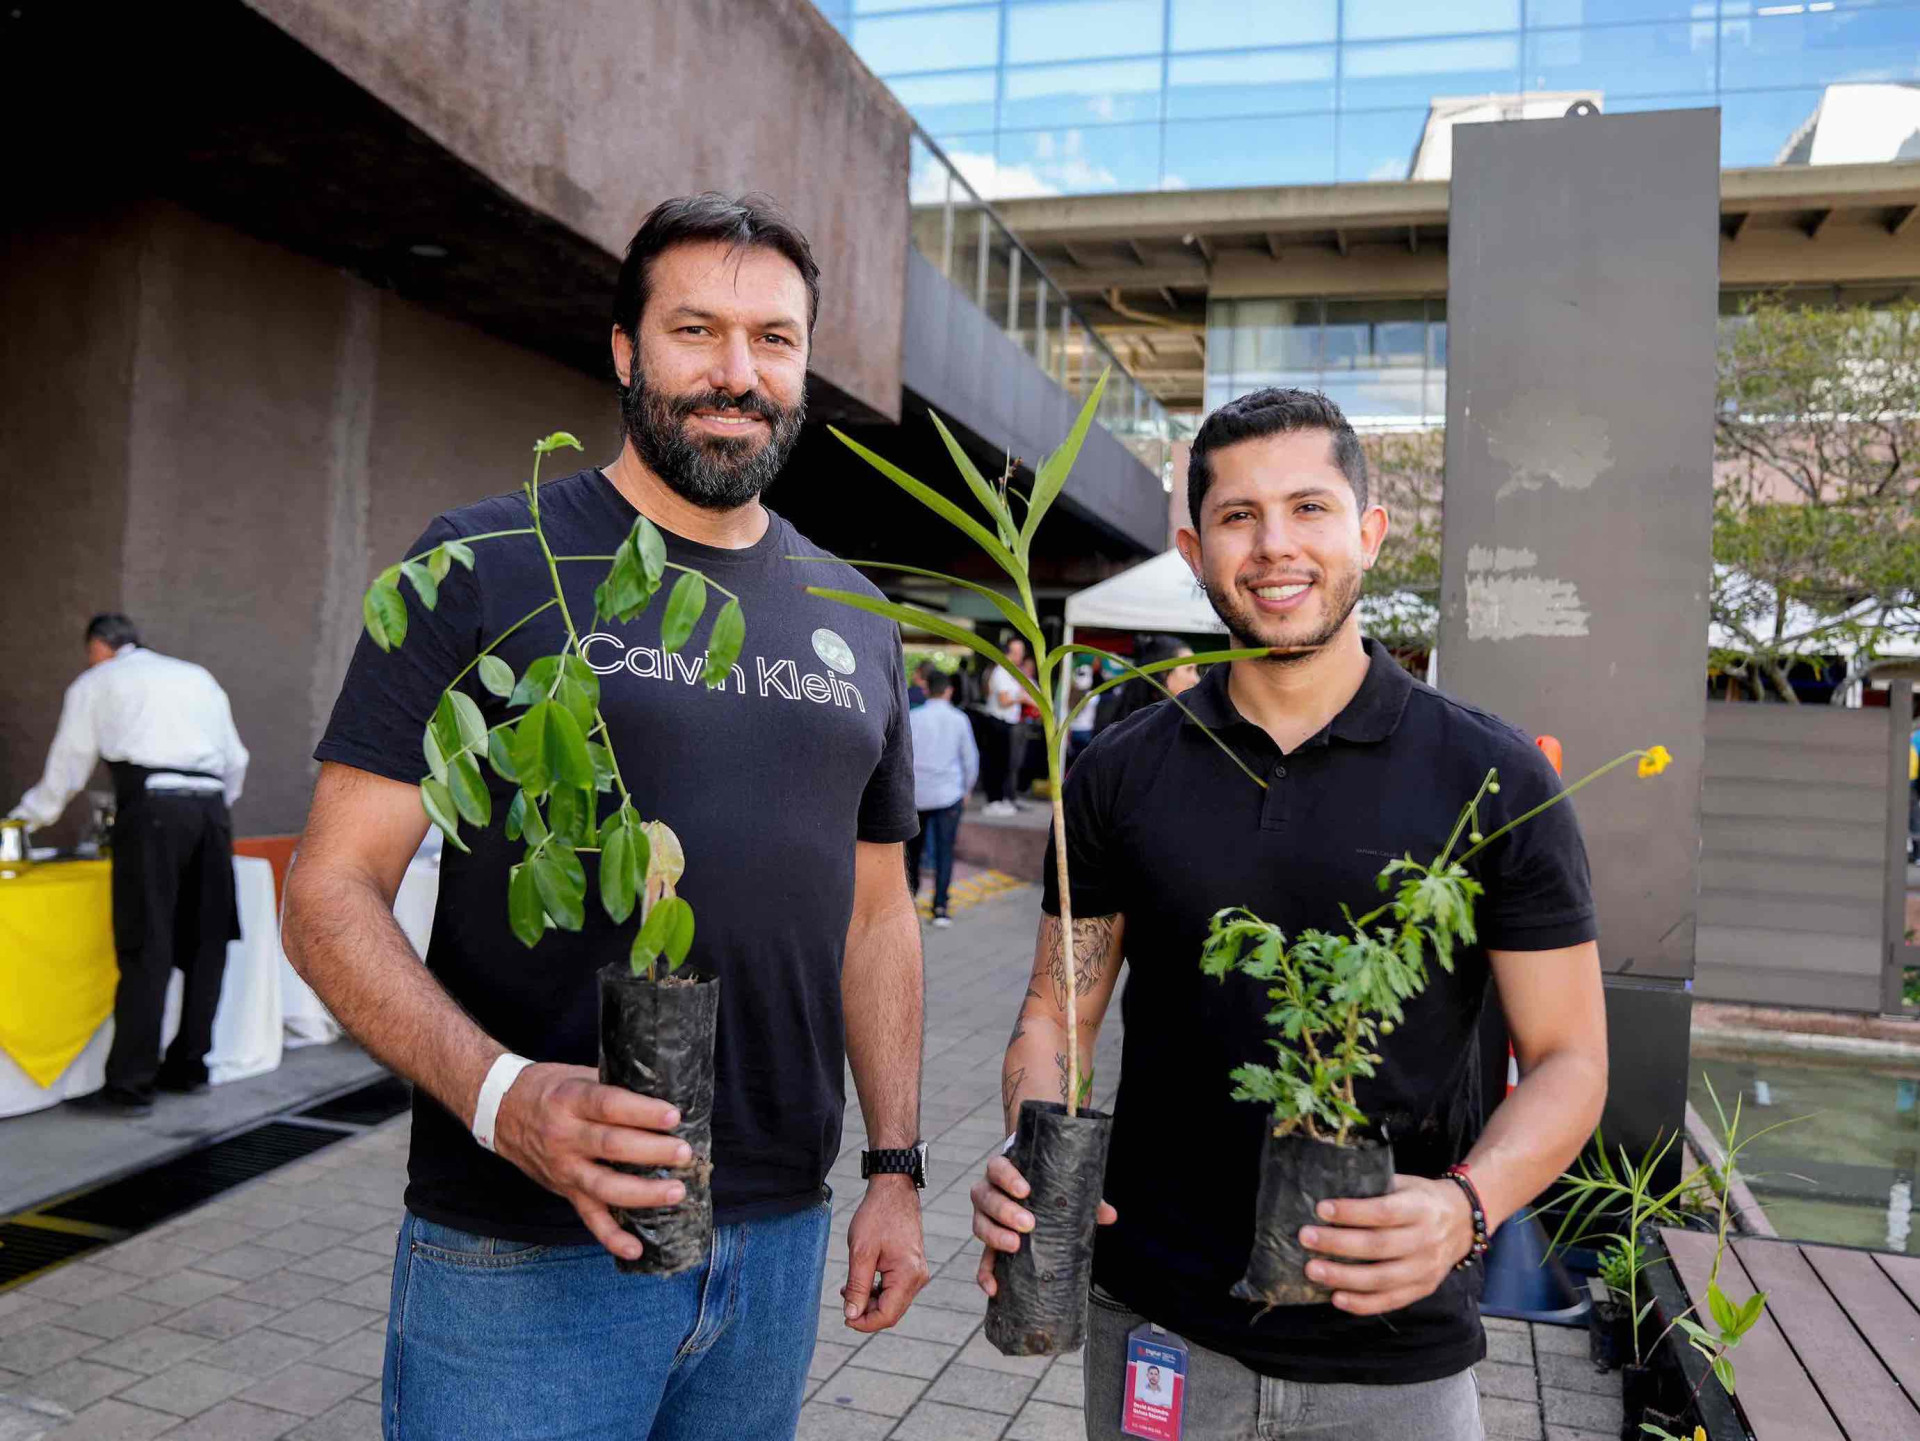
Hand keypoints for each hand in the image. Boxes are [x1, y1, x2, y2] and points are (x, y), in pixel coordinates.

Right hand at [491, 1062, 690, 1262]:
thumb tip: (664, 1089)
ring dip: (642, 1193)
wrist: (501, 1110)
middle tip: (684, 1153)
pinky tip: (636, 1248)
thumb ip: (614, 1085)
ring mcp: (564, 1168)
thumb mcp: (577, 1075)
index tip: (673, 1116)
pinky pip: (589, 1218)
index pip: (609, 1106)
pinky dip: (611, 1237)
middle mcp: (565, 1136)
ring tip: (676, 1192)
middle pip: (611, 1147)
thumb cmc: (550, 1088)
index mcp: (570, 1100)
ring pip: (604, 1186)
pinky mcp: (565, 1191)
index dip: (642, 1112)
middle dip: (652, 1152)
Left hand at [841, 1177, 929, 1332]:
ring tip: (848, 1289)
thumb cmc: (878, 1216)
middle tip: (844, 1299)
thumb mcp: (861, 1252)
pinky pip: (895, 1289)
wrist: (894, 1190)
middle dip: (866, 1312)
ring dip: (870, 1301)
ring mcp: (917, 1272)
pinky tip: (860, 1282)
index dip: (864, 1323)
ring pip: (892, 1302)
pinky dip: (877, 1291)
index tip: (844, 1318)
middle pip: (891, 1311)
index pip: (887, 1315)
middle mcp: (918, 1277)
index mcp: (908, 1275)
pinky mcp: (912, 1267)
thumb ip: (857, 1287)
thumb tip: (851, 1315)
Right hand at [971, 1155, 1116, 1296]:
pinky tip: (994, 1288)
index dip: (1006, 1177)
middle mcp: (989, 1193)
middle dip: (1004, 1210)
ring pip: (979, 1224)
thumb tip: (1110, 1215)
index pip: (997, 1167)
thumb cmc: (1046, 1189)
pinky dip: (985, 1274)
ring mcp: (985, 1219)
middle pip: (984, 1197)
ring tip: (1016, 1245)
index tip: (1024, 1189)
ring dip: (994, 1236)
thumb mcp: (1063, 1189)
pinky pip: (982, 1260)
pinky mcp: (988, 1245)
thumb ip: (1085, 1199)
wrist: (1033, 1200)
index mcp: (1004, 1173)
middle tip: (1029, 1223)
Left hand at [1297, 1173, 1473, 1315]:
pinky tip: (1336, 1298)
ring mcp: (1426, 1269)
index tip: (1321, 1209)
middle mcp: (1425, 1240)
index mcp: (1420, 1208)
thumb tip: (1328, 1189)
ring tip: (1313, 1270)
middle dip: (1337, 1244)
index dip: (1352, 1212)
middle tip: (1306, 1238)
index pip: (1383, 1212)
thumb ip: (1374, 1188)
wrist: (1464, 1222)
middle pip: (1378, 1246)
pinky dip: (1362, 1303)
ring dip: (1344, 1277)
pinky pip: (1391, 1301)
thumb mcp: (1405, 1184)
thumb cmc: (1421, 1199)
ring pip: (1382, 1278)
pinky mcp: (1423, 1289)